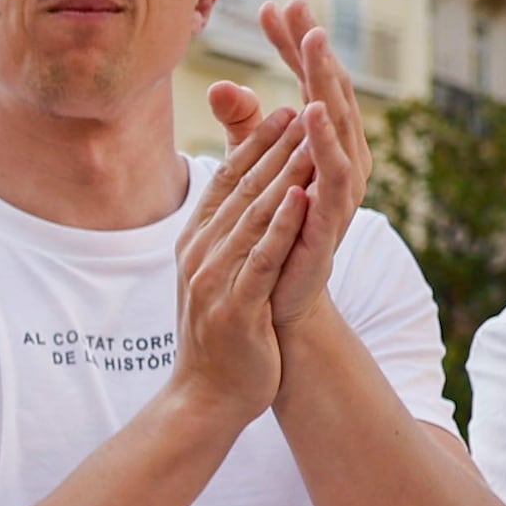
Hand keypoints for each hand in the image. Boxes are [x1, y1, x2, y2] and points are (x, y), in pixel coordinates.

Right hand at [166, 102, 313, 430]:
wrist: (204, 399)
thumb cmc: (219, 338)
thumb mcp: (217, 276)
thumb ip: (227, 234)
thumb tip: (240, 197)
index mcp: (194, 243)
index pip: (224, 182)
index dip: (253, 145)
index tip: (281, 112)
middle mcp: (199, 254)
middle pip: (240, 190)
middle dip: (274, 147)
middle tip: (304, 106)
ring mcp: (216, 280)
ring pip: (254, 215)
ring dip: (284, 174)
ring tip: (311, 139)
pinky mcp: (237, 307)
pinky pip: (263, 257)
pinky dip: (283, 226)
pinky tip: (305, 198)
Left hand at [211, 1, 371, 328]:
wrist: (276, 305)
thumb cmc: (269, 234)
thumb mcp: (251, 171)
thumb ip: (243, 128)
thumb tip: (221, 86)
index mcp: (321, 144)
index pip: (308, 81)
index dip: (293, 45)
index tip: (274, 4)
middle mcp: (339, 159)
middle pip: (330, 91)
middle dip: (314, 51)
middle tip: (299, 10)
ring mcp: (341, 188)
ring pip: (340, 124)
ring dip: (326, 83)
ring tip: (313, 45)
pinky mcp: (333, 218)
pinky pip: (335, 173)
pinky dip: (326, 141)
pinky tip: (312, 111)